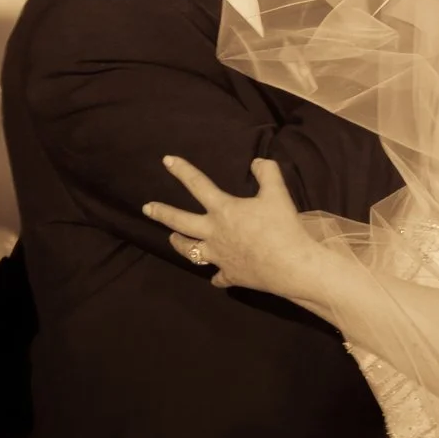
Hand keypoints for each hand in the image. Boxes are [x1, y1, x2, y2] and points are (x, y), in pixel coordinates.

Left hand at [141, 155, 319, 297]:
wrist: (291, 265)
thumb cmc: (282, 227)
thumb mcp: (277, 193)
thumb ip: (267, 173)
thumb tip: (257, 161)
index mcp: (223, 210)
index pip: (198, 185)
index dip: (182, 171)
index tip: (166, 160)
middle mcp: (214, 234)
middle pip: (181, 222)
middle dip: (162, 213)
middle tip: (147, 209)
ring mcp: (219, 257)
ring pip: (191, 252)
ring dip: (180, 244)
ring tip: (172, 239)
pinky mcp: (231, 275)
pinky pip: (219, 276)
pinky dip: (217, 275)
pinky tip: (216, 275)